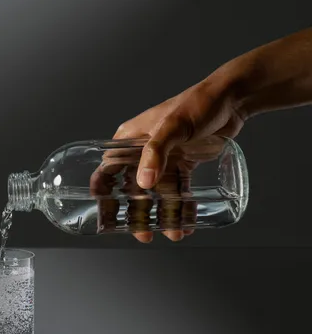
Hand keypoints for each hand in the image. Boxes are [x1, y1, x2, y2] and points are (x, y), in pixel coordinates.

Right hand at [111, 78, 243, 242]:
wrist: (232, 100)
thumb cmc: (197, 104)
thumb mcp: (173, 126)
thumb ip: (156, 152)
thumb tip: (143, 184)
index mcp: (131, 137)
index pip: (108, 167)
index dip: (102, 191)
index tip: (104, 215)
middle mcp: (144, 149)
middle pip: (132, 186)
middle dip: (136, 213)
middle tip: (142, 234)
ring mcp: (165, 158)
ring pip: (157, 193)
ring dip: (162, 214)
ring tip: (172, 233)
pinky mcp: (184, 163)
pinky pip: (179, 190)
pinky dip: (181, 207)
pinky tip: (186, 223)